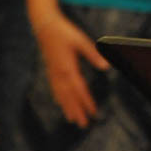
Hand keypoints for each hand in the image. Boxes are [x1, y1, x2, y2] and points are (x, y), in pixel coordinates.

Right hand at [33, 10, 109, 127]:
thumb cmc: (64, 32)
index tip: (93, 113)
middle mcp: (59, 74)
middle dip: (76, 111)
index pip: (79, 89)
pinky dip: (58, 99)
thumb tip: (106, 67)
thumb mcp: (81, 40)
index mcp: (68, 68)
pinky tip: (60, 103)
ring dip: (67, 108)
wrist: (44, 26)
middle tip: (83, 124)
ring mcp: (53, 73)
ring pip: (61, 95)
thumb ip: (93, 54)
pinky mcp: (50, 70)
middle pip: (69, 97)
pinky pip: (54, 89)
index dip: (86, 102)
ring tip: (72, 120)